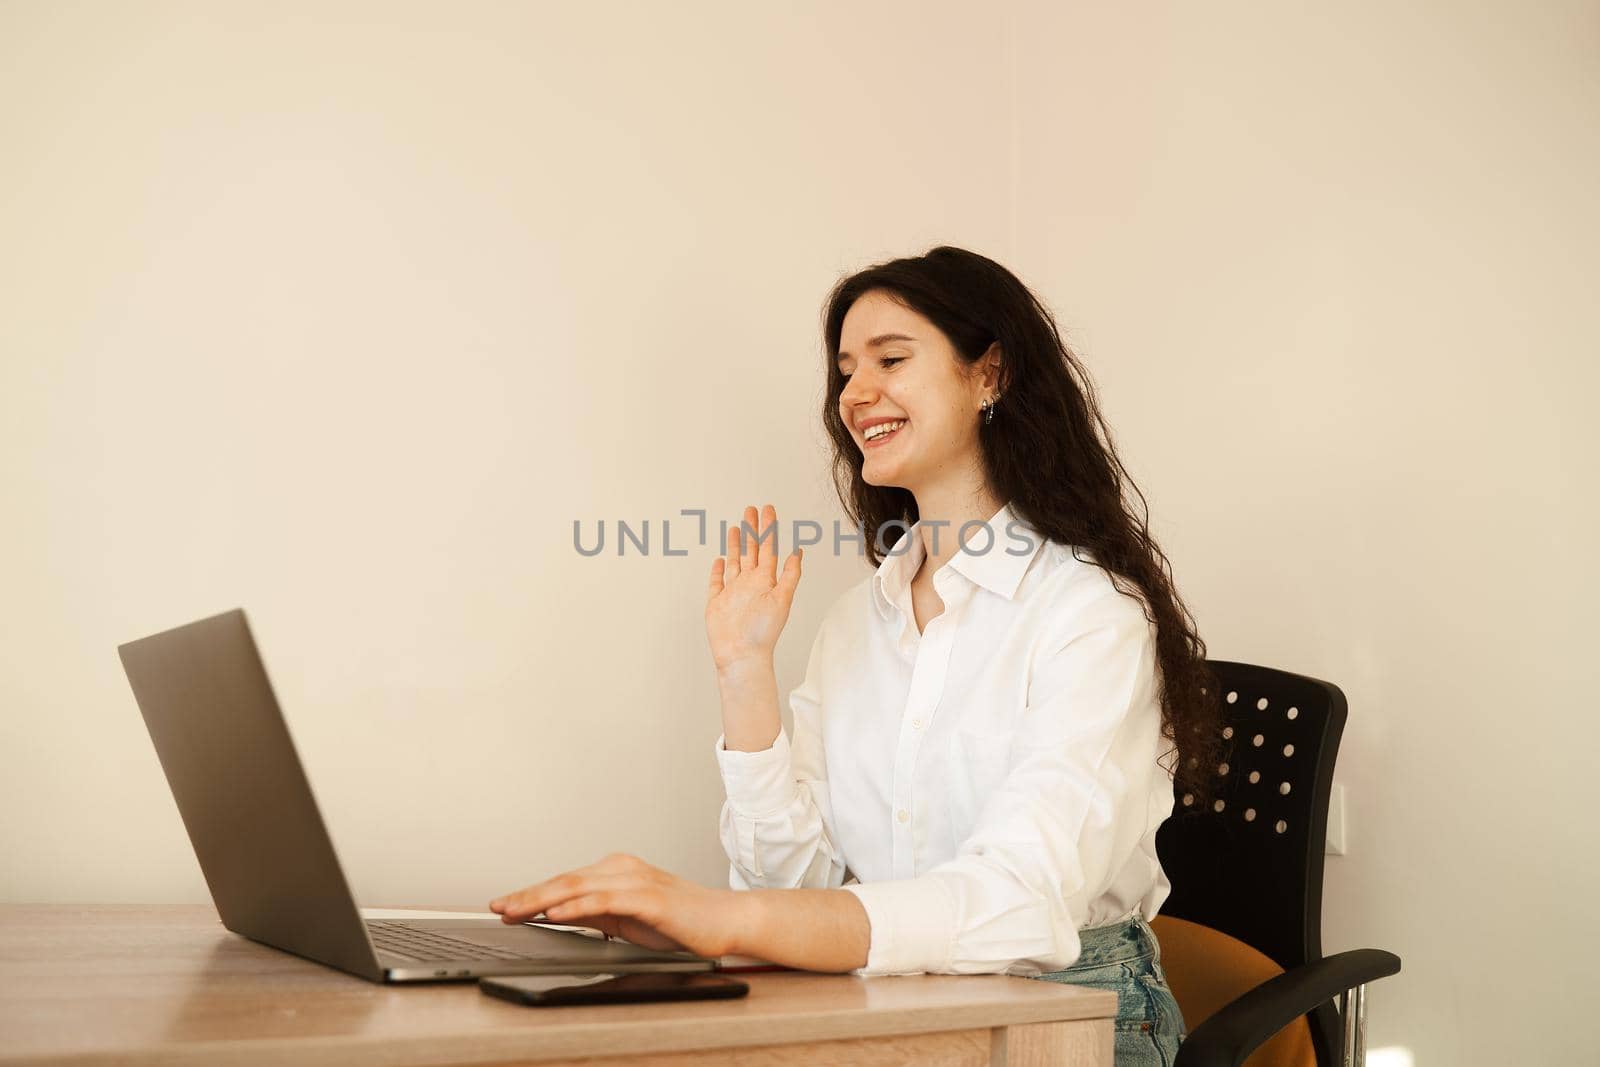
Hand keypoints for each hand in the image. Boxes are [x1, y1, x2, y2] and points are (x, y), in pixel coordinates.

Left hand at [488, 853, 751, 958]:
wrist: (723, 920)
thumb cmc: (678, 920)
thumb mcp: (626, 918)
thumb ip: (595, 913)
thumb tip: (558, 916)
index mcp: (616, 871)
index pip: (565, 882)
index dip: (531, 893)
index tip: (503, 904)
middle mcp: (622, 869)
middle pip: (565, 880)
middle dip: (527, 894)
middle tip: (497, 906)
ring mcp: (635, 881)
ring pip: (578, 887)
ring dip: (541, 899)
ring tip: (514, 911)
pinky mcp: (648, 897)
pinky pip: (604, 901)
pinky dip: (576, 907)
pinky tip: (554, 915)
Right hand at [705, 503, 802, 670]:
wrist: (741, 655)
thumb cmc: (763, 633)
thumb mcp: (782, 599)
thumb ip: (790, 575)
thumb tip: (799, 552)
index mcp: (765, 581)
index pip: (768, 548)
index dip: (768, 529)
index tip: (768, 510)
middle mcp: (749, 584)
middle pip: (751, 551)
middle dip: (752, 529)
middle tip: (751, 509)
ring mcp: (733, 593)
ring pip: (735, 563)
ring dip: (736, 545)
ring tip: (738, 528)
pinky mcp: (717, 603)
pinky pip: (716, 583)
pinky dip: (718, 571)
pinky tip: (720, 559)